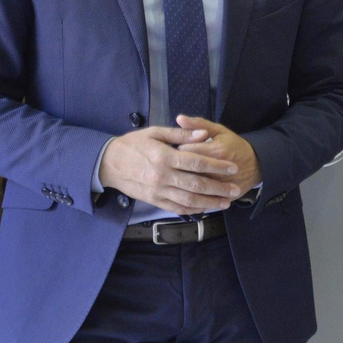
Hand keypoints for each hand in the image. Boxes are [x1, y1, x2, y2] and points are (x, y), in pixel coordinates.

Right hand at [97, 123, 241, 214]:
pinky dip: (193, 210)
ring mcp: (157, 191)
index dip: (217, 167)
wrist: (107, 163)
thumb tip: (204, 134)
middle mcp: (162, 176)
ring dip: (210, 203)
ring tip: (226, 202)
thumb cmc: (133, 144)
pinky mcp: (153, 201)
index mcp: (164, 157)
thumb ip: (181, 134)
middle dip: (219, 188)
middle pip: (196, 185)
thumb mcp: (155, 132)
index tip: (232, 168)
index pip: (197, 163)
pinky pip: (176, 208)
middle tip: (235, 189)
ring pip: (189, 201)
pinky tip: (206, 208)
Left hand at [174, 115, 261, 195]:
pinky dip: (192, 197)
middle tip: (179, 163)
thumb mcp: (220, 131)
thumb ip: (198, 124)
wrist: (257, 165)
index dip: (177, 149)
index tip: (178, 148)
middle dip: (178, 167)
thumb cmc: (234, 145)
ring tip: (183, 175)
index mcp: (215, 151)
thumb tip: (179, 118)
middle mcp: (216, 170)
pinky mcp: (221, 197)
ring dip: (183, 182)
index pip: (184, 151)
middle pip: (185, 170)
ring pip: (191, 187)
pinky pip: (200, 200)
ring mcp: (219, 186)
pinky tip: (187, 191)